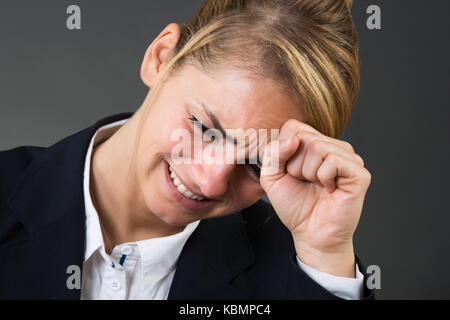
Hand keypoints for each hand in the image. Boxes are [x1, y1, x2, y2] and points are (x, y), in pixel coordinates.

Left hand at [260, 119, 370, 276]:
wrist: (310, 233)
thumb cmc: (294, 206)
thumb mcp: (271, 176)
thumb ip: (273, 153)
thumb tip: (294, 139)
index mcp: (314, 144)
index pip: (293, 127)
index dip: (284, 152)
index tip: (290, 173)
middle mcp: (333, 147)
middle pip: (303, 136)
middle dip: (295, 165)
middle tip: (305, 182)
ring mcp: (348, 158)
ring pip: (318, 147)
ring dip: (308, 173)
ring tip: (317, 186)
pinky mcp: (358, 172)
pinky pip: (332, 160)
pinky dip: (323, 177)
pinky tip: (329, 189)